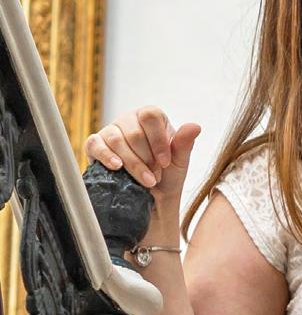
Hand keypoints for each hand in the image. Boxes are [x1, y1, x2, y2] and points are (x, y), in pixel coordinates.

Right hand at [85, 106, 202, 222]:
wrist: (150, 198)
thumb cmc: (166, 175)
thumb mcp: (179, 162)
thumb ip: (185, 144)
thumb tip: (195, 126)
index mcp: (152, 118)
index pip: (151, 116)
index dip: (158, 140)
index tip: (165, 163)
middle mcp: (130, 120)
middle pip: (134, 132)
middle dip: (147, 158)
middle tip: (156, 177)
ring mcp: (110, 131)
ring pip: (116, 140)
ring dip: (132, 163)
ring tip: (145, 181)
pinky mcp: (95, 144)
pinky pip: (94, 144)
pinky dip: (106, 156)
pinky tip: (117, 166)